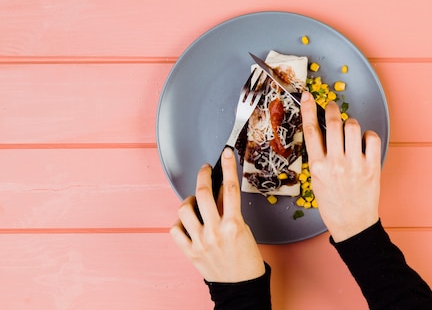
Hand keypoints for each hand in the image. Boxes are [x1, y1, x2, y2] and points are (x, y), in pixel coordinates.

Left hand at [170, 148, 265, 281]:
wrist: (241, 287)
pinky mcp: (190, 252)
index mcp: (234, 225)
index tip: (227, 154)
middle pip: (203, 193)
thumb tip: (220, 191)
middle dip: (203, 175)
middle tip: (205, 169)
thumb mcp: (244, 230)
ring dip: (189, 201)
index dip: (228, 167)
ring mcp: (200, 242)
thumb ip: (230, 211)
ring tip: (194, 201)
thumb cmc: (246, 259)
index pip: (230, 188)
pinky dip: (180, 223)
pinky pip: (175, 230)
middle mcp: (215, 231)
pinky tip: (187, 222)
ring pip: (184, 210)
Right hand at [301, 91, 381, 241]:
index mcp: (318, 166)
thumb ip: (319, 157)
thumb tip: (321, 132)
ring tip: (350, 131)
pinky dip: (368, 135)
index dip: (309, 109)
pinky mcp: (372, 168)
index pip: (311, 130)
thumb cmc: (333, 204)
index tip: (308, 96)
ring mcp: (355, 165)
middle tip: (334, 109)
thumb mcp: (316, 180)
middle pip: (333, 124)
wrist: (352, 224)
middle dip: (333, 111)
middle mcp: (336, 163)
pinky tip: (364, 142)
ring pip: (353, 127)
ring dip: (350, 124)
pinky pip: (371, 138)